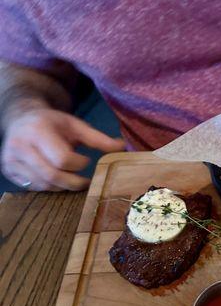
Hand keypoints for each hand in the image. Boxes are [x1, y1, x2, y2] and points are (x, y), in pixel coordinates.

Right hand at [1, 108, 124, 190]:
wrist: (21, 118)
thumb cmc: (53, 123)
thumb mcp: (76, 125)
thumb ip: (98, 139)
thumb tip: (123, 148)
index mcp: (38, 131)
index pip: (62, 159)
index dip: (79, 164)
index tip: (86, 161)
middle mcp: (19, 146)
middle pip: (52, 176)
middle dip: (74, 182)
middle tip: (86, 182)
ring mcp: (10, 160)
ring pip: (43, 185)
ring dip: (62, 186)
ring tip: (73, 179)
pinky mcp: (8, 170)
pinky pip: (33, 187)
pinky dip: (50, 187)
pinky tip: (57, 179)